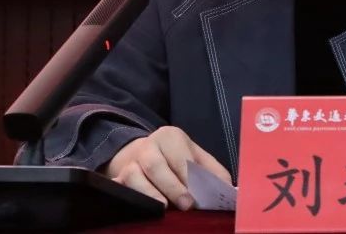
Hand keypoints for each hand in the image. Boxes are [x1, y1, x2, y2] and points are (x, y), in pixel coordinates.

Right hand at [104, 126, 232, 209]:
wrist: (138, 154)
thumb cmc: (173, 159)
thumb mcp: (194, 156)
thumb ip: (212, 171)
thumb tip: (228, 189)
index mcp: (170, 137)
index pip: (181, 158)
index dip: (189, 177)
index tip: (198, 196)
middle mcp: (148, 146)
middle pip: (156, 166)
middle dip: (172, 187)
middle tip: (186, 205)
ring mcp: (130, 162)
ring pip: (135, 176)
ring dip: (150, 194)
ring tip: (163, 208)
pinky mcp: (117, 178)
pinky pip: (120, 187)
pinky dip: (129, 196)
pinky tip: (140, 207)